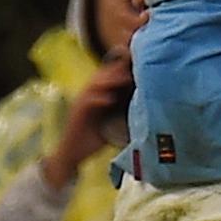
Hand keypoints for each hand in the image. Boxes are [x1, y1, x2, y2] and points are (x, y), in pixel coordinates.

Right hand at [42, 49, 132, 189]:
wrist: (72, 155)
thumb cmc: (95, 139)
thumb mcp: (113, 122)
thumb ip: (125, 113)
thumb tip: (148, 110)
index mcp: (98, 96)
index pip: (109, 77)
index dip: (122, 70)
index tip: (139, 66)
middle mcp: (89, 96)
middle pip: (102, 76)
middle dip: (118, 70)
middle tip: (135, 66)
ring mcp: (81, 103)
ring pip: (94, 85)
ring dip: (110, 81)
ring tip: (125, 78)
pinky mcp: (77, 113)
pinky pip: (87, 102)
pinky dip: (99, 99)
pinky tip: (109, 100)